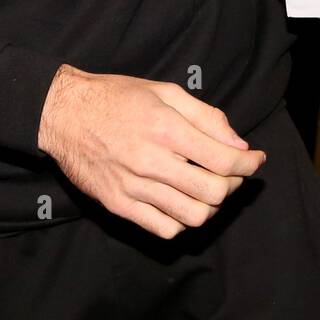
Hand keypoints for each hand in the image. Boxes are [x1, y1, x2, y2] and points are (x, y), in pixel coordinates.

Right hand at [37, 65, 266, 239]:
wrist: (63, 113)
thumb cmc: (115, 96)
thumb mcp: (163, 90)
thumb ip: (205, 116)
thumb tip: (238, 144)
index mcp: (165, 127)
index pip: (224, 159)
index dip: (249, 164)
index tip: (256, 160)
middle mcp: (151, 160)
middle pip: (214, 193)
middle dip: (233, 185)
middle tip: (231, 174)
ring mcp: (133, 187)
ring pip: (193, 216)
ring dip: (210, 206)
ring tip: (206, 189)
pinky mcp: (118, 204)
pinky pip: (164, 228)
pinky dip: (181, 221)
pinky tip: (180, 202)